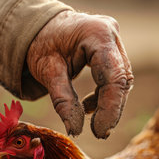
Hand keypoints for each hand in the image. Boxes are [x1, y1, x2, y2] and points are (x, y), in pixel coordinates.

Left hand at [27, 11, 132, 138]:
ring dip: (108, 102)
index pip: (113, 77)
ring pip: (120, 79)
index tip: (100, 132)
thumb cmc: (40, 44)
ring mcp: (113, 40)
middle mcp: (111, 34)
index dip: (110, 108)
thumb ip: (62, 100)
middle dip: (111, 108)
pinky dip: (103, 95)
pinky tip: (88, 106)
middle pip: (121, 79)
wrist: (37, 27)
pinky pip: (114, 76)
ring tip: (87, 115)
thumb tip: (75, 130)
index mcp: (97, 34)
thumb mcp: (47, 72)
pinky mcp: (111, 49)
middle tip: (99, 132)